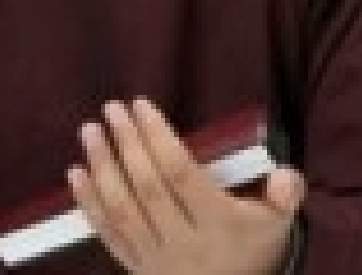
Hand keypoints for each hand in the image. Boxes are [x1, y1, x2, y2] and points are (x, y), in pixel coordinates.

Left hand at [68, 98, 304, 274]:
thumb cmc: (252, 247)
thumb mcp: (277, 224)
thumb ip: (285, 196)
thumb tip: (285, 176)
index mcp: (218, 225)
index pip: (181, 174)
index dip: (158, 137)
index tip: (141, 104)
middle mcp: (184, 244)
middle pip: (147, 188)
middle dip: (127, 144)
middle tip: (112, 108)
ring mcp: (156, 259)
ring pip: (122, 210)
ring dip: (102, 167)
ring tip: (89, 131)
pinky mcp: (136, 269)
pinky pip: (108, 235)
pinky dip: (88, 204)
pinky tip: (76, 172)